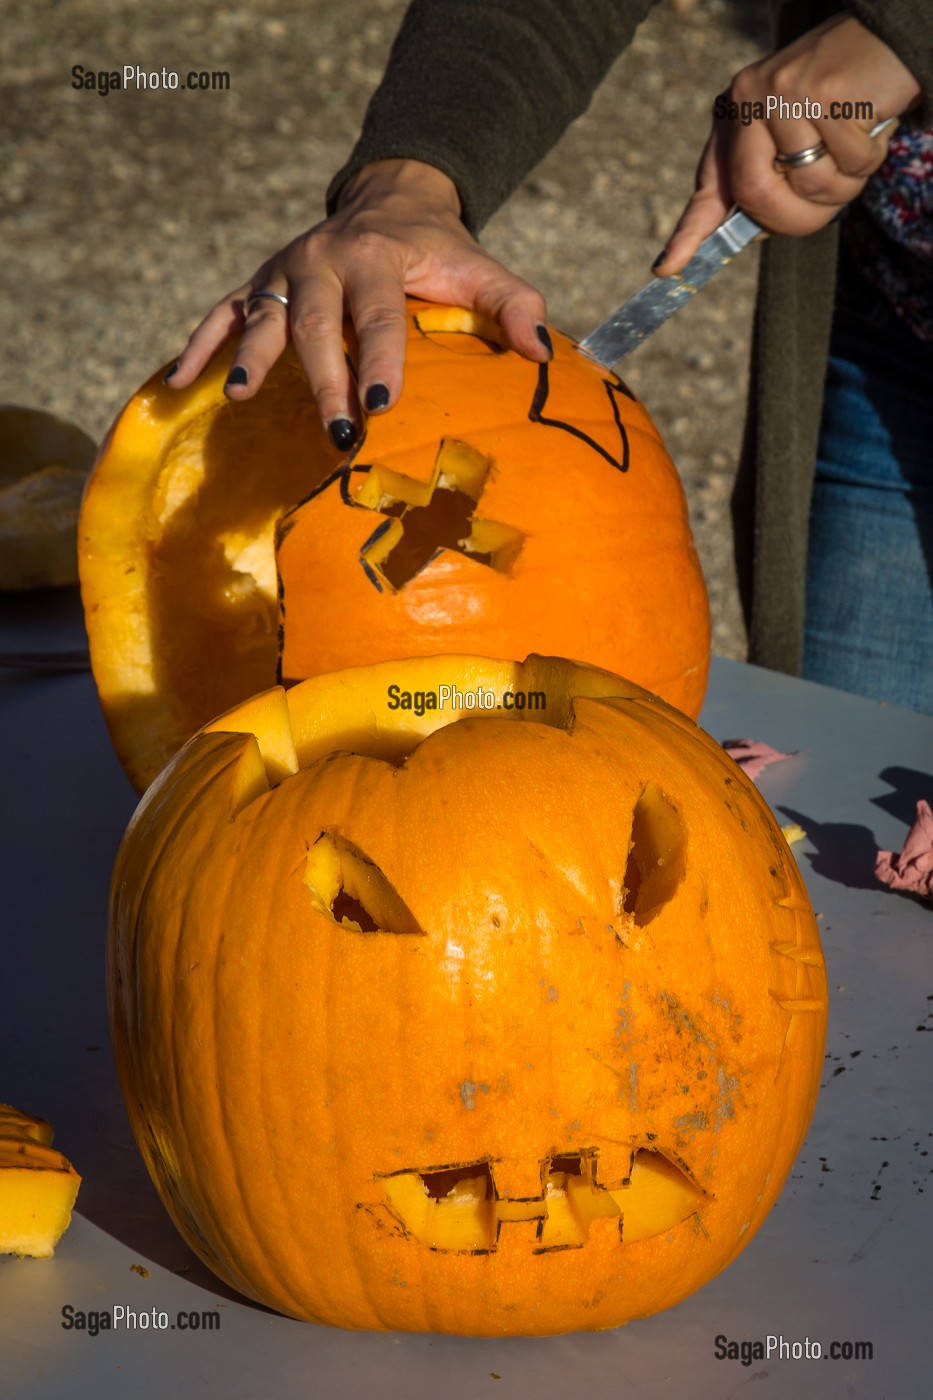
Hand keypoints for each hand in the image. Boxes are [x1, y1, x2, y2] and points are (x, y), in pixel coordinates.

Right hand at [165, 159, 549, 446]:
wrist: (391, 197)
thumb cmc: (442, 250)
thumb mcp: (483, 268)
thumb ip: (515, 306)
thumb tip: (542, 354)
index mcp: (378, 256)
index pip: (378, 316)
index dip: (380, 361)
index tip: (383, 405)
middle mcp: (323, 259)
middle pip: (317, 326)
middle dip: (323, 381)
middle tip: (334, 431)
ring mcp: (284, 271)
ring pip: (264, 318)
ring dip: (250, 359)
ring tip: (241, 398)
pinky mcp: (260, 284)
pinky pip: (222, 313)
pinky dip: (201, 345)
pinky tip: (182, 383)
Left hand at [656, 15, 920, 272]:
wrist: (882, 41)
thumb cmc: (837, 100)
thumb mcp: (791, 136)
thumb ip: (767, 177)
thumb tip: (753, 231)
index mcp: (734, 113)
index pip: (709, 185)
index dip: (688, 232)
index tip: (668, 268)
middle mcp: (749, 98)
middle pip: (756, 195)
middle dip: (794, 217)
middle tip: (826, 203)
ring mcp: (785, 92)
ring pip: (811, 185)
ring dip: (843, 185)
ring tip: (853, 147)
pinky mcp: (827, 92)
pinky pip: (850, 163)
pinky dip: (868, 159)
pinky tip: (869, 125)